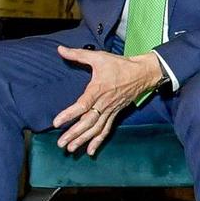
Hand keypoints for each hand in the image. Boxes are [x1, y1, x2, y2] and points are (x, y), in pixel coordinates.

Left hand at [51, 48, 165, 153]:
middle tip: (61, 143)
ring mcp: (111, 110)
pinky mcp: (115, 114)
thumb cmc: (119, 65)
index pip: (83, 105)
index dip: (69, 114)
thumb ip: (78, 54)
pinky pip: (106, 130)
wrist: (142, 73)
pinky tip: (90, 151)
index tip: (56, 122)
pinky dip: (98, 141)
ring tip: (71, 149)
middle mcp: (104, 103)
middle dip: (74, 134)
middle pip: (88, 122)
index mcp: (98, 89)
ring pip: (96, 129)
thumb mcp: (98, 57)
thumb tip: (60, 49)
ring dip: (83, 140)